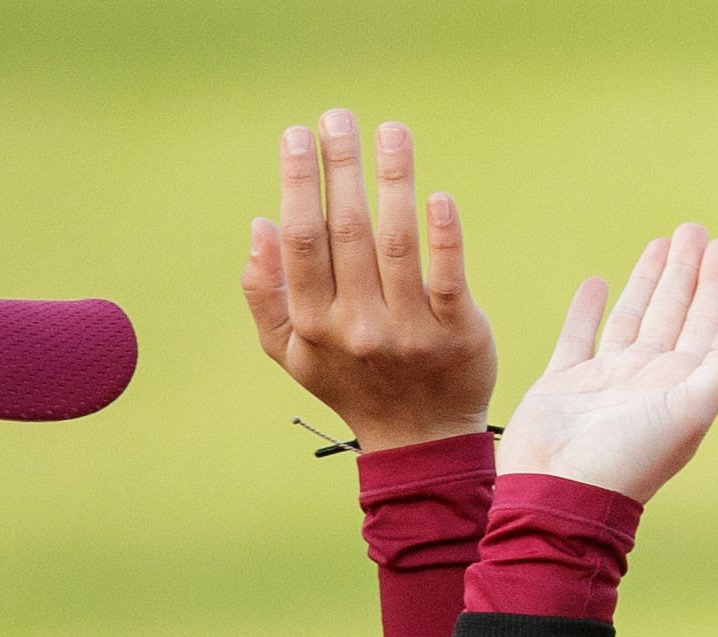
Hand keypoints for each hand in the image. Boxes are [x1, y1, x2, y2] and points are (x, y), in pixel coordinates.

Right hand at [241, 109, 493, 452]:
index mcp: (315, 325)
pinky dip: (445, 237)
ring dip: (393, 181)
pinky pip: (450, 279)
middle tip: (337, 117)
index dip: (298, 183)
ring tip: (390, 132)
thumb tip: (260, 225)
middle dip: (340, 167)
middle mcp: (359, 327)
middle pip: (347, 231)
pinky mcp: (457, 335)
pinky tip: (437, 195)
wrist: (419, 438)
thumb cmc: (350, 382)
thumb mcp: (291, 351)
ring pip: (398, 244)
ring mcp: (409, 331)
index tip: (297, 135)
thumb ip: (265, 293)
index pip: (303, 241)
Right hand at [494, 224, 717, 503]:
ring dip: (646, 281)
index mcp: (680, 385)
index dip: (716, 285)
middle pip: (672, 312)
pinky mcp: (564, 383)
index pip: (705, 323)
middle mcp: (646, 379)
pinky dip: (587, 310)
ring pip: (631, 316)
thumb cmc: (629, 460)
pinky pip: (578, 335)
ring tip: (658, 244)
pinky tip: (596, 283)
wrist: (561, 495)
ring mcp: (605, 380)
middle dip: (684, 271)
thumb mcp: (692, 410)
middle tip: (693, 230)